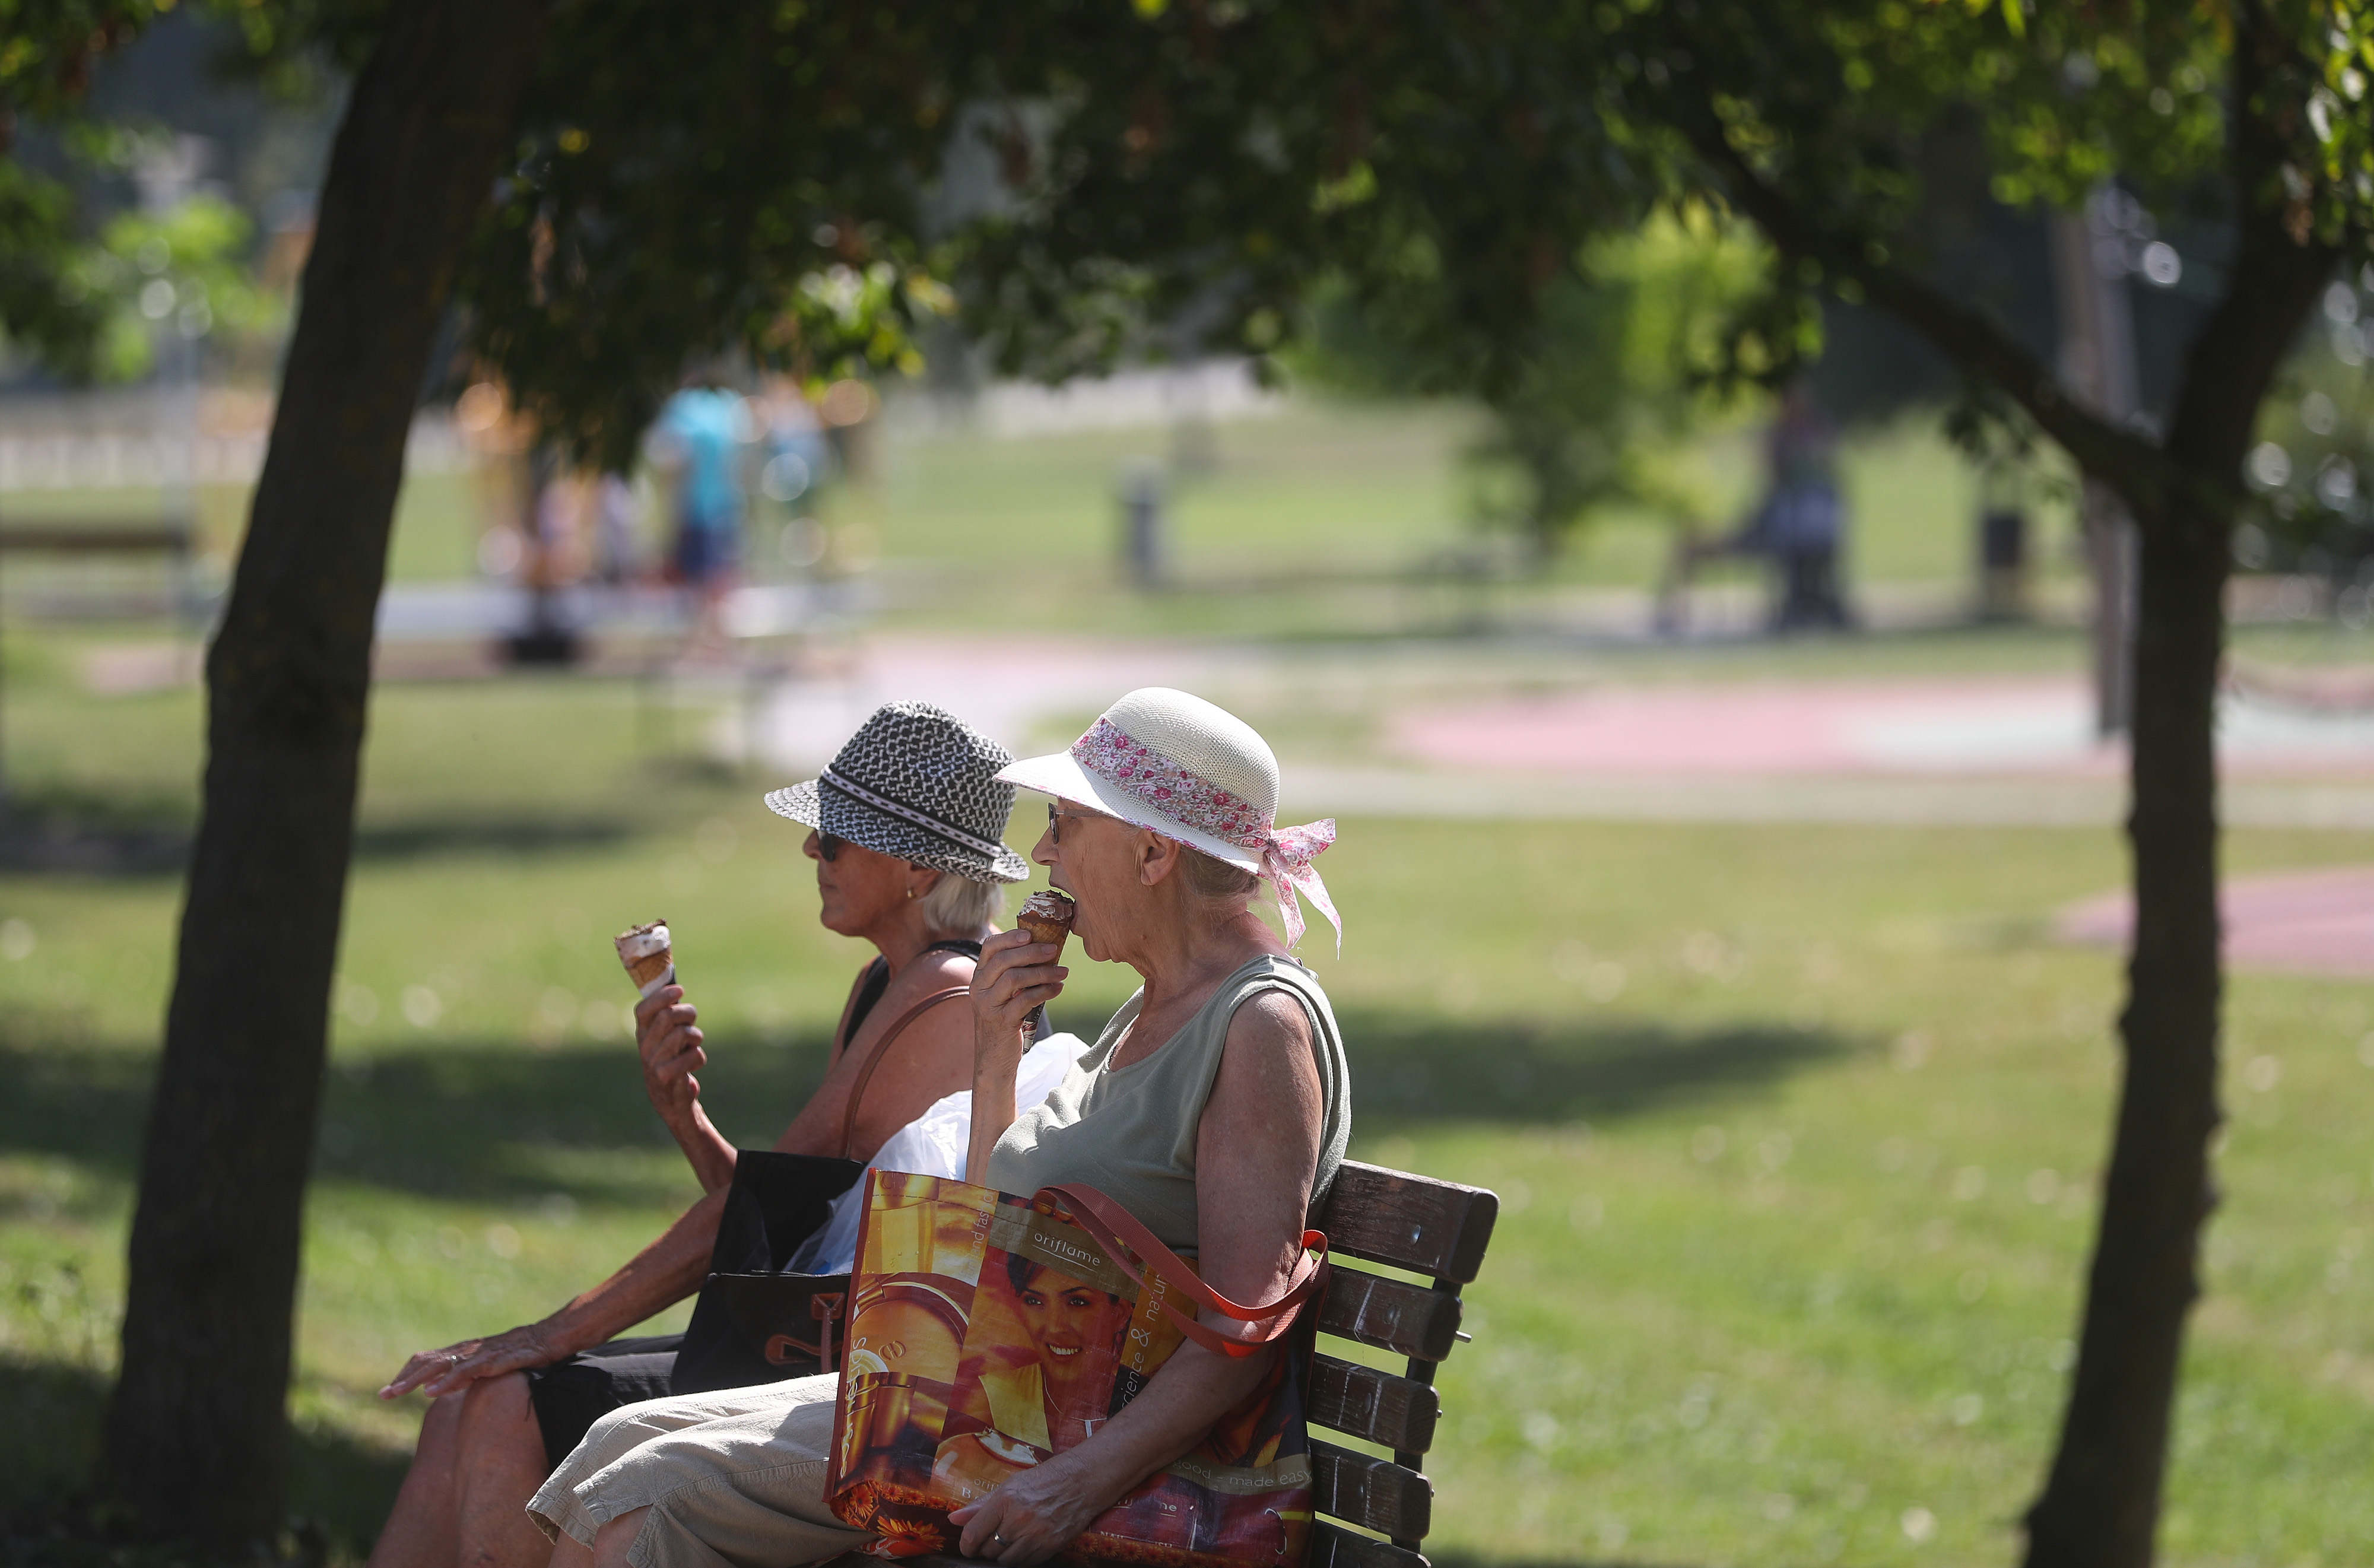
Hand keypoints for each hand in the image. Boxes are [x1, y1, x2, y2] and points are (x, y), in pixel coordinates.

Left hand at [380, 1320, 569, 1400]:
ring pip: (440, 1366)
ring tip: (395, 1393)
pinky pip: (465, 1372)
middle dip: (403, 1379)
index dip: (407, 1374)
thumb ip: (472, 1373)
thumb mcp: (494, 1365)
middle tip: (382, 1395)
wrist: (553, 1337)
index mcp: (466, 1351)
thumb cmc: (526, 1353)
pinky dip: (445, 1381)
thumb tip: (452, 1387)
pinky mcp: (494, 1360)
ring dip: (415, 1380)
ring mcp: (480, 1353)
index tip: (389, 1390)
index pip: (428, 1359)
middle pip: (428, 1362)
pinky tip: (431, 1392)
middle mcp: (468, 1349)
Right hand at [635, 985, 704, 1126]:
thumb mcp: (667, 1037)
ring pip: (683, 1033)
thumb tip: (675, 988)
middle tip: (692, 1021)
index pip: (644, 1009)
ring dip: (696, 1037)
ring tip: (693, 1045)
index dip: (662, 996)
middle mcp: (644, 1046)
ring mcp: (653, 1061)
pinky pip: (693, 1055)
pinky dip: (699, 1058)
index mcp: (642, 1033)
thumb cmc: (672, 1060)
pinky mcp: (666, 1076)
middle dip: (688, 1013)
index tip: (680, 990)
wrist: (671, 1099)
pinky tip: (693, 1064)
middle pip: (668, 1015)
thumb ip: (669, 1015)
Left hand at [948, 1450, 1108, 1565]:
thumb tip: (953, 1519)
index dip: (966, 1545)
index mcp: (1005, 1499)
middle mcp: (1018, 1519)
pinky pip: (1025, 1563)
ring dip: (1003, 1555)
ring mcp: (1036, 1536)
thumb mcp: (1009, 1485)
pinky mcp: (1050, 1547)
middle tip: (992, 1538)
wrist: (1081, 1482)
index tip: (968, 1546)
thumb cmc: (1043, 1480)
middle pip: (988, 1550)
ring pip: (1005, 1561)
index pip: (973, 1534)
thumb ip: (980, 1505)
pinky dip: (1020, 1558)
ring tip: (1010, 1540)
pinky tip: (1024, 1544)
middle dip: (986, 1548)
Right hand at [970, 927, 1066, 1059]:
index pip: (989, 947)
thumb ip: (1013, 974)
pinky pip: (1025, 1000)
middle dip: (1032, 952)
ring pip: (1014, 978)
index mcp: (979, 978)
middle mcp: (979, 989)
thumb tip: (1044, 950)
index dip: (1010, 937)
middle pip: (1004, 960)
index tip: (1031, 934)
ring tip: (1063, 972)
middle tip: (1054, 949)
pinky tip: (1058, 989)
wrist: (994, 1059)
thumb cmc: (1004, 1021)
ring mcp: (988, 1006)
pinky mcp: (1002, 1022)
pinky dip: (1045, 992)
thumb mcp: (1002, 995)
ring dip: (1043, 972)